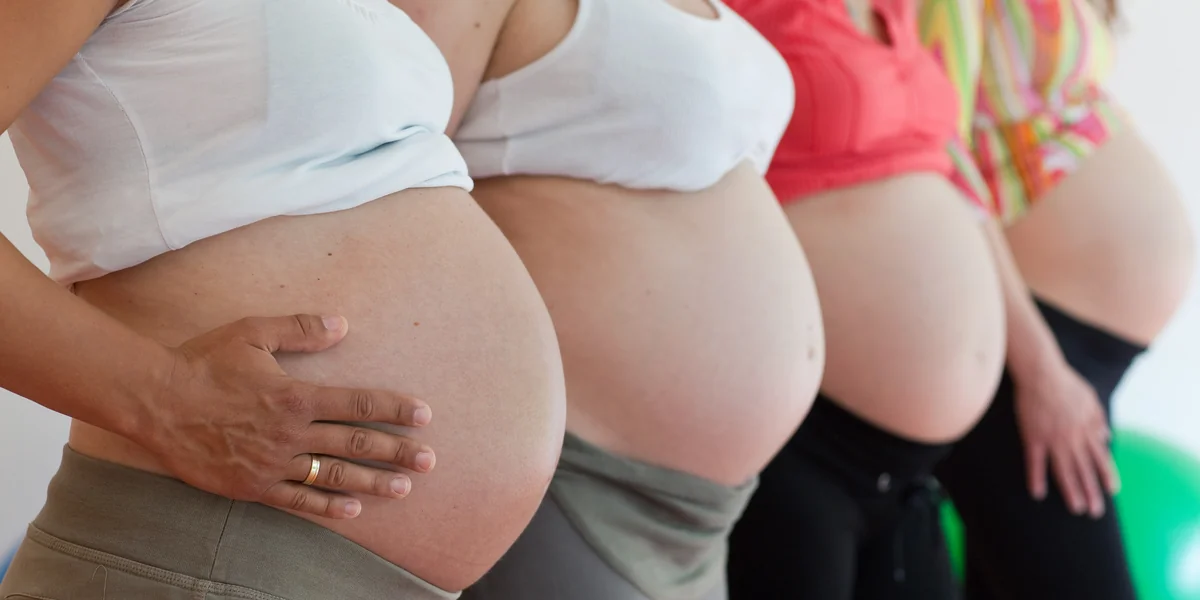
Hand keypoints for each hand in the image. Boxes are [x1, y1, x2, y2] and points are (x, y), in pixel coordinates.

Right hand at [133, 315, 435, 519]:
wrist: (153, 402)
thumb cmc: (203, 362)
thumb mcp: (252, 333)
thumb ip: (300, 329)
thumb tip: (343, 324)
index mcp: (295, 395)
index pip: (357, 404)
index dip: (394, 410)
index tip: (423, 416)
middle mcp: (289, 433)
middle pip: (354, 444)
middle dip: (396, 452)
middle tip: (430, 460)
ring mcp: (271, 463)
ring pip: (332, 476)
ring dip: (372, 483)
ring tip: (404, 489)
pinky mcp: (252, 485)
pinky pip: (297, 501)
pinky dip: (327, 508)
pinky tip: (353, 511)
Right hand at [1013, 360, 1117, 517]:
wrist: (1041, 372)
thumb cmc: (1065, 382)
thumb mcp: (1090, 399)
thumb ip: (1098, 419)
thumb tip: (1107, 437)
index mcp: (1086, 428)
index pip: (1100, 457)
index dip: (1107, 474)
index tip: (1113, 491)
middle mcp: (1073, 437)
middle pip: (1084, 469)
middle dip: (1092, 491)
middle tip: (1096, 512)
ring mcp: (1053, 438)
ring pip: (1064, 470)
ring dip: (1071, 491)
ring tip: (1076, 508)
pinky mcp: (1033, 436)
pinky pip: (1035, 461)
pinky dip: (1036, 478)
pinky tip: (1038, 493)